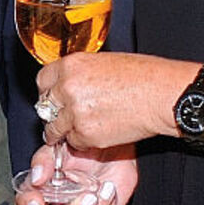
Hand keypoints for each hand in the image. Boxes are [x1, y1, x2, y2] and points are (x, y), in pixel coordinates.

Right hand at [14, 143, 136, 204]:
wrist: (111, 148)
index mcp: (42, 188)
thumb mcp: (58, 146)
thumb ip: (43, 160)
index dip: (28, 204)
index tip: (38, 200)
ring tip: (102, 188)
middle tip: (86, 196)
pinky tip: (109, 191)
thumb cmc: (83, 148)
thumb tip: (36, 178)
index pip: (26, 203)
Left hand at [36, 51, 178, 151]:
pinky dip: (82, 142)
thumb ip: (80, 73)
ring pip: (55, 128)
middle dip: (54, 113)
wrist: (161, 95)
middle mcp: (67, 87)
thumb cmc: (143, 75)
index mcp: (70, 65)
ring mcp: (74, 112)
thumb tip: (68, 83)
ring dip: (64, 131)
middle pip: (45, 106)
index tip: (54, 98)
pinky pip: (74, 142)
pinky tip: (97, 135)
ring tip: (78, 130)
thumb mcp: (102, 62)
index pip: (42, 81)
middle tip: (64, 118)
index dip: (49, 91)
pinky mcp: (86, 134)